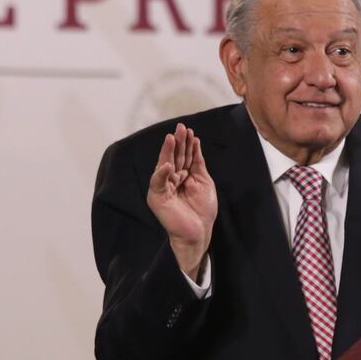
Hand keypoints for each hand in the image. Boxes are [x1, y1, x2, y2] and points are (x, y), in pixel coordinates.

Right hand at [147, 123, 217, 278]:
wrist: (199, 231)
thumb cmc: (202, 210)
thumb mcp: (203, 181)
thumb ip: (198, 164)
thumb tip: (196, 144)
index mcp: (182, 176)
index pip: (183, 156)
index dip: (186, 144)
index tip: (190, 131)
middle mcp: (171, 179)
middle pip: (173, 157)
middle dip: (177, 143)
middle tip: (180, 128)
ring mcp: (163, 187)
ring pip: (164, 165)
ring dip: (168, 152)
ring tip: (172, 138)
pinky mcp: (157, 197)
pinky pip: (157, 183)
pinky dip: (161, 174)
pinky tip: (167, 164)